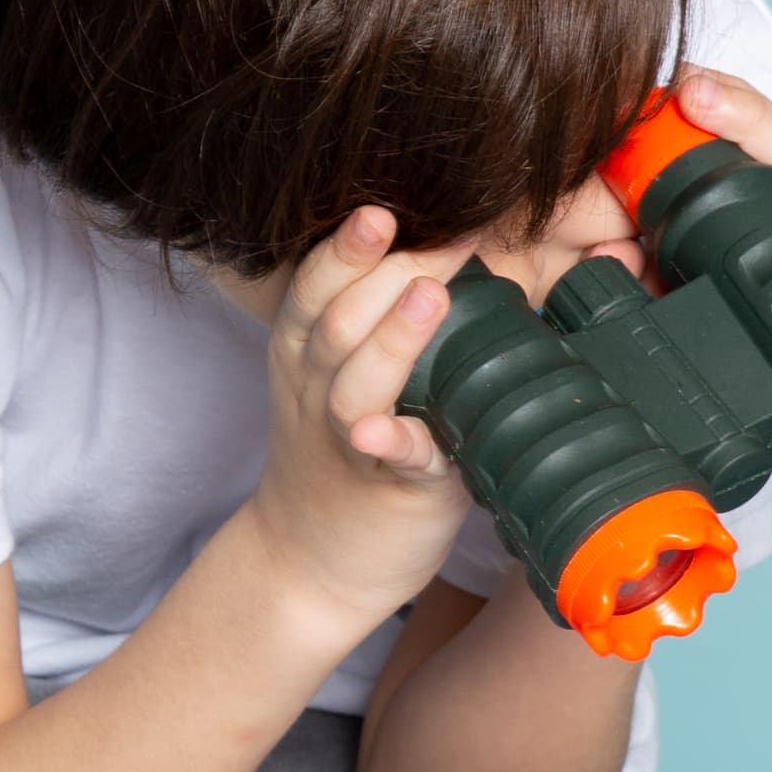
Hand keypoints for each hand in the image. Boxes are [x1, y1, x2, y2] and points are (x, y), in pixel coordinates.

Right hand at [243, 205, 473, 623]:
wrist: (307, 562)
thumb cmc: (344, 454)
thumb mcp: (341, 377)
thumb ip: (379, 321)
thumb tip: (464, 247)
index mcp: (307, 351)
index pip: (317, 282)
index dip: (351, 245)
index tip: (387, 209)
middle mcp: (317, 388)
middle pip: (338, 316)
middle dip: (388, 270)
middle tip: (447, 233)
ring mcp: (345, 439)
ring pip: (356, 381)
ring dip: (393, 339)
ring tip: (430, 297)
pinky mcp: (383, 486)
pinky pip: (387, 459)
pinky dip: (392, 441)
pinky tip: (394, 430)